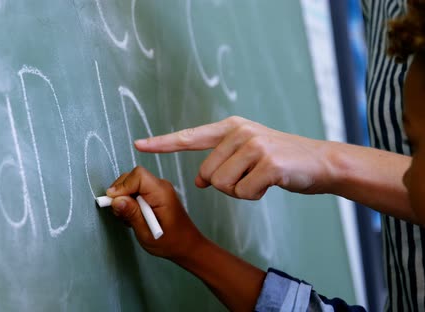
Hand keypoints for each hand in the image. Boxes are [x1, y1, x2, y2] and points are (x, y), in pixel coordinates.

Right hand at [106, 166, 205, 260]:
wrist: (187, 245)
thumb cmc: (170, 242)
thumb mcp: (146, 233)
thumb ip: (132, 215)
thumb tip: (116, 200)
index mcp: (161, 193)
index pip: (138, 175)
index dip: (122, 186)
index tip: (114, 202)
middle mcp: (160, 186)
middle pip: (133, 177)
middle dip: (121, 193)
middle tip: (120, 213)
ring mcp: (158, 189)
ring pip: (132, 184)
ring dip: (124, 199)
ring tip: (129, 218)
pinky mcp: (155, 194)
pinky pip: (137, 190)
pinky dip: (130, 201)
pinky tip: (134, 216)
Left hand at [134, 116, 332, 198]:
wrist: (321, 162)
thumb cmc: (281, 159)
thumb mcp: (249, 151)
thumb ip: (222, 160)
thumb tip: (201, 181)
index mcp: (231, 127)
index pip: (189, 137)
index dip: (162, 143)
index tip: (139, 144)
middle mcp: (239, 132)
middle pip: (207, 175)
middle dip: (225, 184)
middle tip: (251, 176)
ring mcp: (255, 146)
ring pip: (222, 186)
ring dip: (241, 191)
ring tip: (262, 177)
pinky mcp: (268, 164)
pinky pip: (243, 193)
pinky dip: (255, 196)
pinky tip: (271, 183)